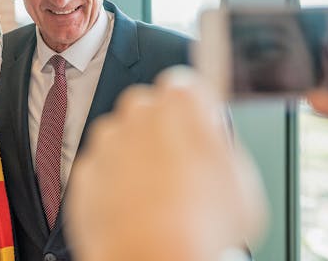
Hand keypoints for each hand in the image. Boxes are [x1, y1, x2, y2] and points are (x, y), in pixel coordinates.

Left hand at [66, 66, 266, 260]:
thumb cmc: (204, 226)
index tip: (197, 125)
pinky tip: (133, 207)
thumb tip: (214, 138)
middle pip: (147, 107)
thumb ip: (224, 145)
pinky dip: (112, 181)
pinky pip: (101, 167)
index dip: (191, 107)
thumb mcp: (243, 181)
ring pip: (120, 136)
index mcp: (180, 103)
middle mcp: (137, 113)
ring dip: (134, 154)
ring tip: (156, 193)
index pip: (183, 84)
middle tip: (178, 165)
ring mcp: (106, 143)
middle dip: (160, 127)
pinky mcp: (85, 171)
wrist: (153, 260)